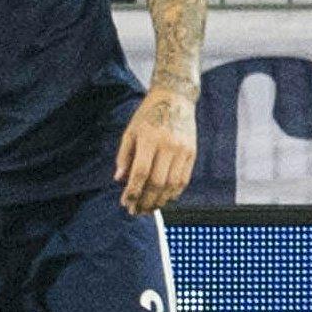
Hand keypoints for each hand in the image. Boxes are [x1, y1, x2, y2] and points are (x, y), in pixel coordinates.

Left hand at [115, 86, 197, 213]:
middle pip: (157, 182)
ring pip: (172, 185)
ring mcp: (183, 150)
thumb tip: (119, 180)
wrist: (175, 100)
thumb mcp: (130, 132)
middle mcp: (168, 146)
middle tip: (136, 211)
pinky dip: (174, 193)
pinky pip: (184, 180)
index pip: (140, 172)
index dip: (132, 191)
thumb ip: (124, 157)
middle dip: (145, 201)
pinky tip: (163, 199)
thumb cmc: (147, 117)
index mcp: (149, 139)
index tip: (125, 203)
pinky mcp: (192, 153)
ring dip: (159, 201)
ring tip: (148, 209)